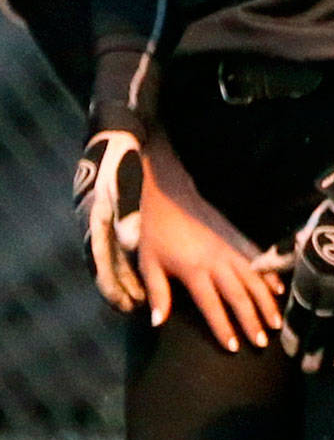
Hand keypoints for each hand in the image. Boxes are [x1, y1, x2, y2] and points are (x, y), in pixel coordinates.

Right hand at [75, 130, 143, 310]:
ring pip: (106, 254)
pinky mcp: (101, 209)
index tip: (128, 306)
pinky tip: (132, 261)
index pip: (102, 265)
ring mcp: (95, 217)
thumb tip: (131, 246)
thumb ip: (127, 217)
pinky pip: (108, 240)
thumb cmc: (121, 160)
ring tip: (136, 291)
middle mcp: (91, 224)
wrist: (112, 133)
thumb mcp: (124, 187)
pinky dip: (119, 256)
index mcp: (95, 221)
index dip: (114, 288)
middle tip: (136, 306)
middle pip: (104, 265)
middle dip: (119, 287)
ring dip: (120, 274)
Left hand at [136, 146, 281, 353]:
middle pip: (239, 295)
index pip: (212, 305)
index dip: (224, 327)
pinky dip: (269, 277)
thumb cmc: (156, 233)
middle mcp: (218, 262)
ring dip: (266, 302)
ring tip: (276, 323)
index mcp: (194, 271)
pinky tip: (279, 290)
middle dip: (252, 320)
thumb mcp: (148, 263)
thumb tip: (159, 323)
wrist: (172, 196)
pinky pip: (258, 261)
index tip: (235, 347)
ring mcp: (231, 250)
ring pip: (254, 280)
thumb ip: (158, 293)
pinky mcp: (237, 241)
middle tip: (262, 342)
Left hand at [268, 197, 333, 372]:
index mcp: (309, 280)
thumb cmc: (327, 223)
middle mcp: (332, 291)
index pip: (299, 316)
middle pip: (323, 328)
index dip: (296, 336)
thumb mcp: (298, 240)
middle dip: (317, 350)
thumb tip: (255, 268)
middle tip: (311, 369)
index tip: (292, 352)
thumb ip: (278, 259)